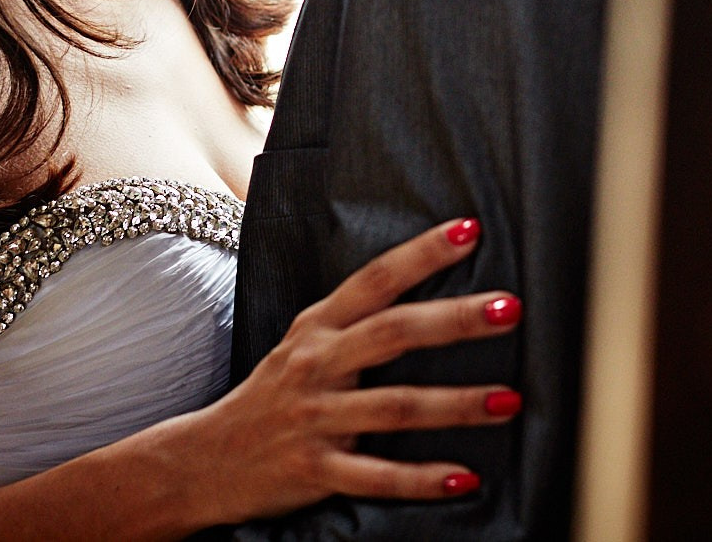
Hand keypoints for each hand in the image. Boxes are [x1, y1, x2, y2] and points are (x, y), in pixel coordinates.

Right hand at [173, 218, 522, 525]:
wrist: (201, 460)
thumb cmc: (269, 396)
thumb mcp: (302, 344)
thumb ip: (355, 322)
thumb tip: (430, 297)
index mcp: (317, 327)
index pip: (374, 279)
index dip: (421, 253)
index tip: (469, 230)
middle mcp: (316, 365)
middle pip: (393, 333)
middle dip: (455, 320)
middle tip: (510, 308)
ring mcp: (315, 418)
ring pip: (395, 408)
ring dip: (457, 404)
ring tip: (510, 400)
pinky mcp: (314, 469)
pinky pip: (376, 475)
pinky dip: (422, 479)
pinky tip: (464, 477)